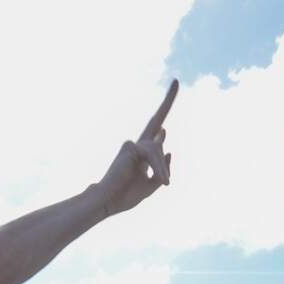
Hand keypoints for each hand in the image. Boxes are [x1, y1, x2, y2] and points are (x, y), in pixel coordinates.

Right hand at [93, 80, 176, 216]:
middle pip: (157, 120)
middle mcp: (137, 145)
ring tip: (164, 183)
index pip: (155, 132)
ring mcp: (133, 144)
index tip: (170, 95)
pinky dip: (159, 168)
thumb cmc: (125, 196)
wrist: (107, 202)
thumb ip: (161, 169)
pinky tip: (161, 180)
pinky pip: (153, 154)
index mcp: (142, 154)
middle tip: (176, 81)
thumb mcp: (151, 185)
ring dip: (162, 169)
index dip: (163, 119)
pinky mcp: (130, 147)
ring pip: (158, 149)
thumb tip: (168, 151)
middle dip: (168, 99)